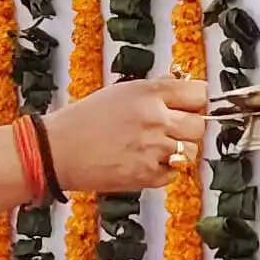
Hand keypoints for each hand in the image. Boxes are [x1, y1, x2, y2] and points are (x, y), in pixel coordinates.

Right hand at [42, 77, 205, 195]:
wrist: (58, 151)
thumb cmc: (86, 119)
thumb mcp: (122, 91)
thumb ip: (156, 88)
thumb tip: (183, 84)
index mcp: (149, 94)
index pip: (200, 93)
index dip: (196, 101)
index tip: (190, 106)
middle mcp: (155, 120)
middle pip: (199, 125)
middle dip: (189, 127)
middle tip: (172, 128)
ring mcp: (153, 150)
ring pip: (190, 151)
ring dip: (179, 150)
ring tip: (155, 147)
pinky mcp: (147, 176)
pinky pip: (174, 173)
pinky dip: (164, 170)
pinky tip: (144, 161)